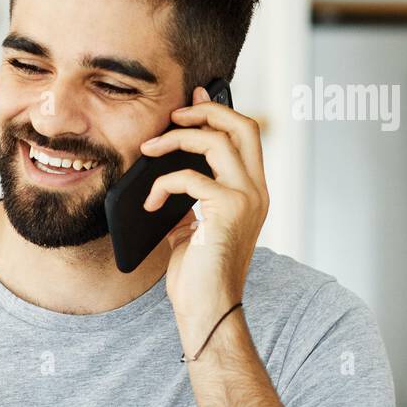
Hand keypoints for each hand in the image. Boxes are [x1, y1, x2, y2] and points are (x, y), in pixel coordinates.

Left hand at [139, 85, 268, 352]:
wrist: (206, 310)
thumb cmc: (197, 274)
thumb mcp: (192, 226)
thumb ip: (190, 197)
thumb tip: (166, 168)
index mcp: (253, 191)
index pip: (246, 134)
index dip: (220, 109)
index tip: (193, 96)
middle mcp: (258, 191)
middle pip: (242, 125)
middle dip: (205, 110)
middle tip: (172, 113)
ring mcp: (247, 200)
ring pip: (217, 142)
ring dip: (176, 140)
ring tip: (148, 150)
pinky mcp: (228, 212)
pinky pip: (190, 178)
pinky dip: (163, 184)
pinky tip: (150, 202)